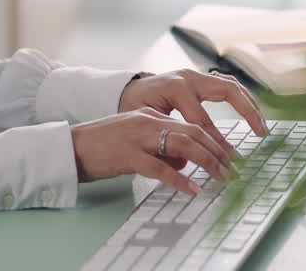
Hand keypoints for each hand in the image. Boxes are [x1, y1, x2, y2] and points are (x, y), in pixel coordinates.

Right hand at [70, 108, 238, 194]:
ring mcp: (138, 137)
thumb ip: (160, 145)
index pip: (191, 125)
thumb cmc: (102, 146)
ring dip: (208, 162)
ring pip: (183, 145)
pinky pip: (160, 168)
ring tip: (223, 178)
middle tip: (235, 169)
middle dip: (218, 151)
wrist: (71, 146)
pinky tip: (192, 189)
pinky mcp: (128, 155)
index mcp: (150, 116)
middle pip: (193, 132)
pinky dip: (179, 179)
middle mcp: (147, 122)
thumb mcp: (135, 139)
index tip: (230, 158)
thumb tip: (185, 163)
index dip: (214, 142)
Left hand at [117, 69, 267, 155]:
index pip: (203, 121)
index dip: (217, 144)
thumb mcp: (145, 123)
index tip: (229, 162)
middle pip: (227, 90)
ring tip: (261, 124)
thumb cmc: (132, 107)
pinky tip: (251, 111)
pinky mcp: (199, 78)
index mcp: (174, 88)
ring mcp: (195, 75)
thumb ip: (165, 140)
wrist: (124, 90)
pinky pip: (226, 83)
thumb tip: (185, 164)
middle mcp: (188, 77)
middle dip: (246, 112)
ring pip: (231, 83)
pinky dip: (241, 96)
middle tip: (260, 132)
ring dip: (249, 102)